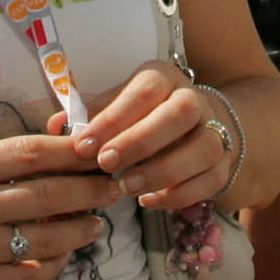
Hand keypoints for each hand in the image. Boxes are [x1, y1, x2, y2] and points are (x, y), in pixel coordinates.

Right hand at [0, 134, 115, 279]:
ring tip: (97, 224)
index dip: (71, 151)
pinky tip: (64, 255)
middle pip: (47, 195)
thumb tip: (48, 149)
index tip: (98, 149)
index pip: (29, 153)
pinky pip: (26, 275)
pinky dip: (53, 265)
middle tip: (113, 187)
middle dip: (90, 191)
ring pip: (44, 239)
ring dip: (80, 231)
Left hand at [68, 66, 234, 209]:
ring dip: (163, 171)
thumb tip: (55, 126)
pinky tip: (149, 201)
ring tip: (126, 188)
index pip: (143, 91)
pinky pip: (211, 180)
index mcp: (163, 78)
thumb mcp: (116, 106)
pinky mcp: (224, 163)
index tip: (82, 146)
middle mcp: (194, 100)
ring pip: (202, 148)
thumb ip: (88, 115)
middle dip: (141, 140)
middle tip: (106, 163)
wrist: (198, 126)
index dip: (112, 118)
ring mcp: (215, 131)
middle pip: (180, 114)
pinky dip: (180, 194)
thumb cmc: (142, 116)